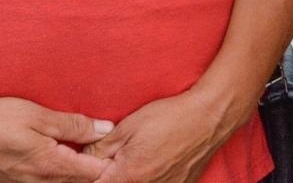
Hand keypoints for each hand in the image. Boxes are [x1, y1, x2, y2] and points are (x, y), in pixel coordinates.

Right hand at [0, 95, 111, 182]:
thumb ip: (73, 124)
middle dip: (98, 171)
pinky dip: (60, 175)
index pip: (94, 175)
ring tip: (90, 154)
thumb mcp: (37, 116)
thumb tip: (106, 128)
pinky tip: (63, 159)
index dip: (112, 163)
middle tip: (113, 152)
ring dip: (78, 174)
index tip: (124, 150)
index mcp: (50, 166)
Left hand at [82, 89, 236, 182]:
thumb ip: (101, 147)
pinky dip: (152, 179)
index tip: (92, 167)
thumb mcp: (128, 126)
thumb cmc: (170, 117)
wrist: (209, 116)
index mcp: (128, 176)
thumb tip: (83, 157)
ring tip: (140, 159)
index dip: (90, 177)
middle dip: (110, 176)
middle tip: (117, 160)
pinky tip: (155, 164)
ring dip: (133, 176)